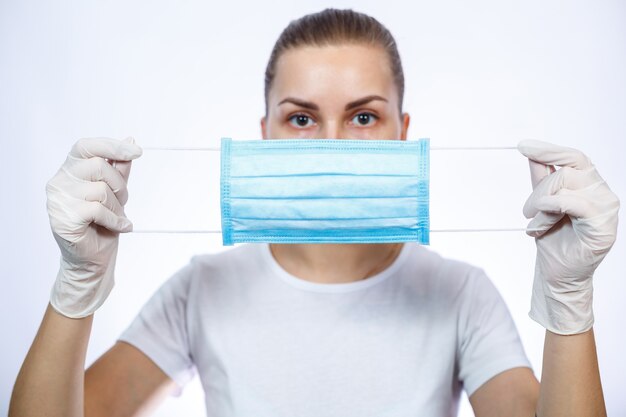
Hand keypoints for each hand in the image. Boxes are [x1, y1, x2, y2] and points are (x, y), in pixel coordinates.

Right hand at [46, 137, 142, 317]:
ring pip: (101, 190)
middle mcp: (58, 182)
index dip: (111, 146)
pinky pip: (98, 209)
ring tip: (118, 218)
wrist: (93, 259)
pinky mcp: (63, 218)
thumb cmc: (103, 223)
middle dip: (120, 186)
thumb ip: (119, 167)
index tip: (137, 152)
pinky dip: (115, 220)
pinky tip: (120, 227)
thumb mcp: (115, 191)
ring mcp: (58, 200)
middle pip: (98, 167)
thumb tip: (130, 140)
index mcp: (69, 170)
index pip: (86, 146)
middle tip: (123, 202)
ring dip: (118, 207)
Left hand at [518, 140, 618, 334]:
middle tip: (526, 211)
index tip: (522, 145)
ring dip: (541, 204)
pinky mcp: (604, 226)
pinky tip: (540, 224)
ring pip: (567, 185)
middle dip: (539, 190)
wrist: (556, 273)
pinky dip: (551, 210)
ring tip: (535, 224)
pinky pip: (574, 204)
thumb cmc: (552, 239)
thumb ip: (541, 177)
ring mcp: (606, 208)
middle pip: (567, 171)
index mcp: (590, 184)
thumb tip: (531, 151)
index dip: (549, 149)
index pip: (574, 157)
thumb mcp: (541, 203)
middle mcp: (602, 192)